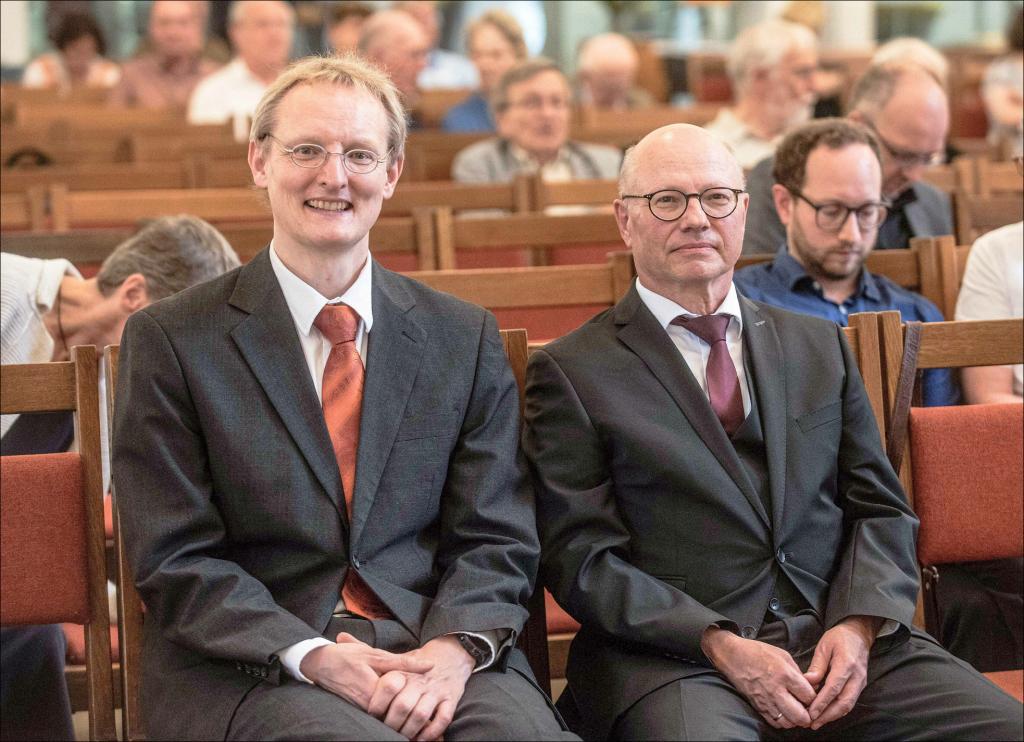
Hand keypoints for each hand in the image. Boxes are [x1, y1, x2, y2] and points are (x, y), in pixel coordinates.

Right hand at [299, 632, 432, 710]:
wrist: (318, 664)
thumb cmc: (347, 656)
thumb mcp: (375, 654)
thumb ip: (403, 662)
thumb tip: (429, 665)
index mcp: (373, 691)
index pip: (403, 702)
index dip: (419, 700)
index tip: (431, 694)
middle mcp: (367, 706)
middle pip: (397, 713)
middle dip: (412, 709)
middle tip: (427, 705)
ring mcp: (362, 711)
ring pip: (388, 716)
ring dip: (402, 711)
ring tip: (417, 705)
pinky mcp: (359, 712)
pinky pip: (379, 715)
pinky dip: (390, 711)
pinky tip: (399, 704)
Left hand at [380, 636, 474, 740]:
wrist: (451, 654)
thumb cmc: (420, 664)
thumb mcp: (402, 663)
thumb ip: (385, 675)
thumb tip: (363, 691)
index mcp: (405, 672)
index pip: (388, 687)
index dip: (378, 705)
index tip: (374, 715)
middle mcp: (420, 681)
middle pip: (402, 705)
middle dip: (392, 724)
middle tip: (388, 731)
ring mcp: (436, 690)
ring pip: (421, 714)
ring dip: (410, 730)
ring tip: (404, 737)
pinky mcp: (451, 698)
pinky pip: (443, 718)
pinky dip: (432, 731)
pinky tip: (423, 738)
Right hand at [701, 626, 815, 729]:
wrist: (733, 656)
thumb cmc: (758, 652)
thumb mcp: (783, 655)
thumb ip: (799, 672)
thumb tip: (811, 686)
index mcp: (785, 675)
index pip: (809, 696)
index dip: (814, 698)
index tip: (812, 695)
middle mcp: (776, 690)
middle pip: (801, 716)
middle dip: (808, 715)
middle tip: (808, 709)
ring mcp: (766, 701)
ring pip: (788, 723)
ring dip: (795, 720)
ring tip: (796, 711)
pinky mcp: (758, 706)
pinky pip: (775, 723)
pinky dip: (782, 721)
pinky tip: (784, 713)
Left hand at [803, 615, 879, 729]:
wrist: (859, 634)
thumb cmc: (839, 637)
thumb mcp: (824, 646)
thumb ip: (817, 666)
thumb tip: (808, 682)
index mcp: (846, 664)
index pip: (834, 688)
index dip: (822, 703)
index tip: (811, 713)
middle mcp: (856, 676)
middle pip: (844, 702)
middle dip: (828, 715)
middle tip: (812, 723)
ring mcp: (861, 682)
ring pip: (848, 705)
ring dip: (833, 716)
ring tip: (817, 722)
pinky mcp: (860, 685)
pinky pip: (850, 702)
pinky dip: (838, 710)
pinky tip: (826, 714)